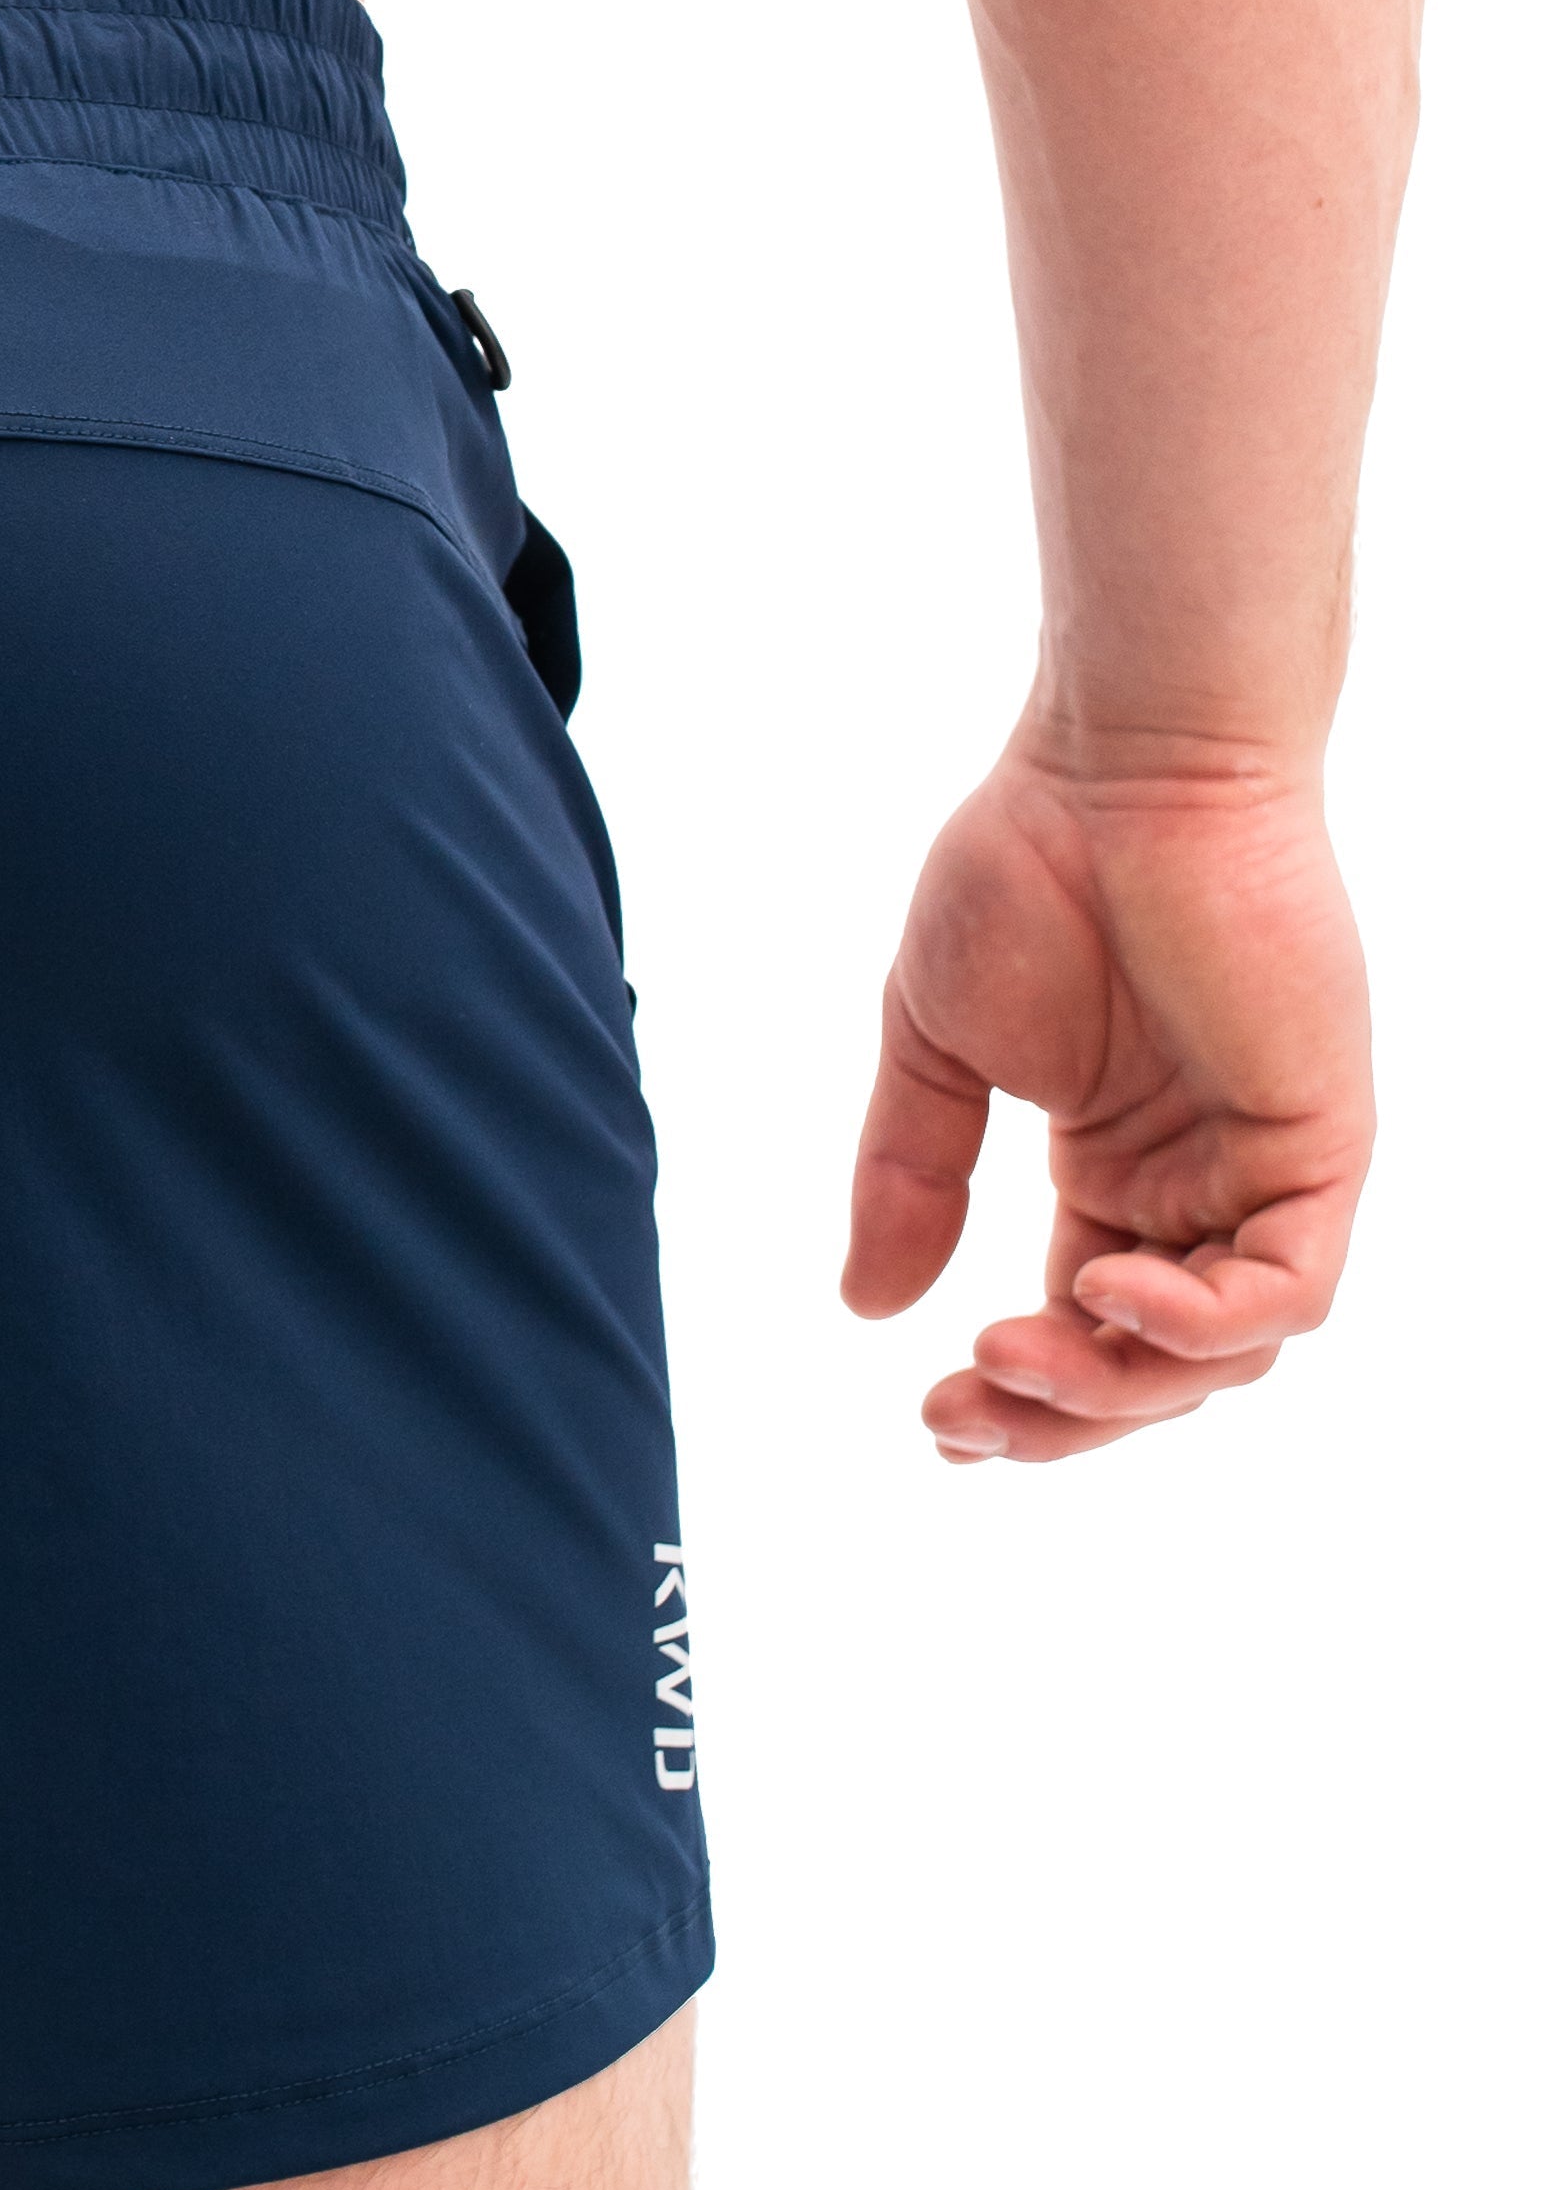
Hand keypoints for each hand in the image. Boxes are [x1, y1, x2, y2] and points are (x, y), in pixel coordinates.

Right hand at [842, 741, 1369, 1463]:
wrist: (1118, 768)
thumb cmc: (1029, 869)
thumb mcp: (934, 1049)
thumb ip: (908, 1178)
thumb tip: (869, 1308)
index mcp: (1116, 1164)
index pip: (1083, 1327)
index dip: (1018, 1394)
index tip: (930, 1415)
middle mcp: (1199, 1181)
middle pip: (1153, 1367)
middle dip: (1058, 1417)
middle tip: (959, 1421)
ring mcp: (1264, 1165)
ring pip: (1226, 1352)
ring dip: (1119, 1385)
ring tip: (1014, 1360)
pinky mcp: (1319, 1139)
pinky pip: (1290, 1287)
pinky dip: (1203, 1322)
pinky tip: (1103, 1293)